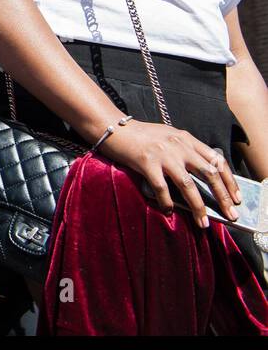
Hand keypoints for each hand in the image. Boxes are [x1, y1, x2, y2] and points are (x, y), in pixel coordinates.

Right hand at [97, 119, 242, 225]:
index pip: (217, 160)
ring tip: (202, 222)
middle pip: (209, 174)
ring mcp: (163, 154)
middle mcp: (178, 145)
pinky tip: (168, 211)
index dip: (230, 180)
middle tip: (230, 215)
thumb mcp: (169, 136)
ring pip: (188, 185)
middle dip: (222, 197)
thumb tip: (201, 176)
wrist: (112, 127)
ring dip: (198, 206)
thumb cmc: (140, 135)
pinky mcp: (146, 163)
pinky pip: (161, 188)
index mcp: (186, 139)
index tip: (236, 197)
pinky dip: (166, 202)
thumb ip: (185, 150)